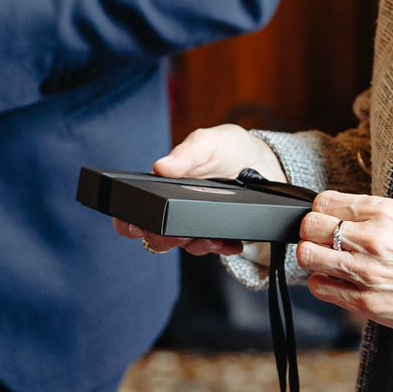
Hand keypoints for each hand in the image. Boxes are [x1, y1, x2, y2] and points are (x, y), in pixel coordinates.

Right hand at [110, 124, 288, 255]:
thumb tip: (160, 167)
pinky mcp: (218, 233)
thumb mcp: (208, 143)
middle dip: (164, 240)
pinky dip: (222, 248)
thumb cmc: (228, 148)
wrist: (264, 161)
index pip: (135, 211)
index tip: (136, 225)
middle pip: (155, 237)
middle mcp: (175, 208)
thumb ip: (186, 154)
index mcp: (163, 185)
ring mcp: (196, 223)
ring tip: (211, 237)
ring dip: (196, 246)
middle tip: (180, 233)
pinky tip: (232, 243)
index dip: (128, 222)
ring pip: (185, 247)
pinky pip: (214, 249)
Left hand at [297, 190, 392, 339]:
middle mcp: (372, 239)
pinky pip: (319, 287)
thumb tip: (333, 212)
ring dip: (314, 258)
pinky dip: (323, 283)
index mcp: (383, 212)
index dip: (321, 212)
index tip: (325, 220)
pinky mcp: (364, 301)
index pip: (324, 203)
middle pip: (309, 227)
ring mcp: (365, 271)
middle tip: (322, 241)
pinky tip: (338, 282)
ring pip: (308, 256)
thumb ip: (368, 213)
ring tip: (328, 261)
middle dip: (311, 234)